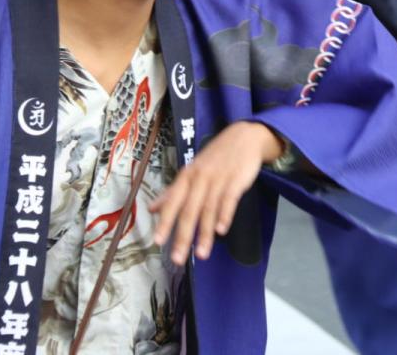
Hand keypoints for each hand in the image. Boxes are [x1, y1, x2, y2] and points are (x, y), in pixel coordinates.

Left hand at [150, 121, 283, 265]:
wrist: (244, 137)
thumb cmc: (215, 158)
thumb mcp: (192, 171)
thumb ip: (173, 191)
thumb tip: (152, 208)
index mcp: (186, 176)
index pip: (173, 202)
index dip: (165, 222)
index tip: (158, 241)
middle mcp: (199, 178)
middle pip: (189, 210)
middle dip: (183, 235)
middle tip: (177, 258)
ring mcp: (218, 178)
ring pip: (208, 209)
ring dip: (204, 233)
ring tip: (201, 254)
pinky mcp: (236, 180)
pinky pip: (229, 199)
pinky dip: (225, 215)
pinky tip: (221, 230)